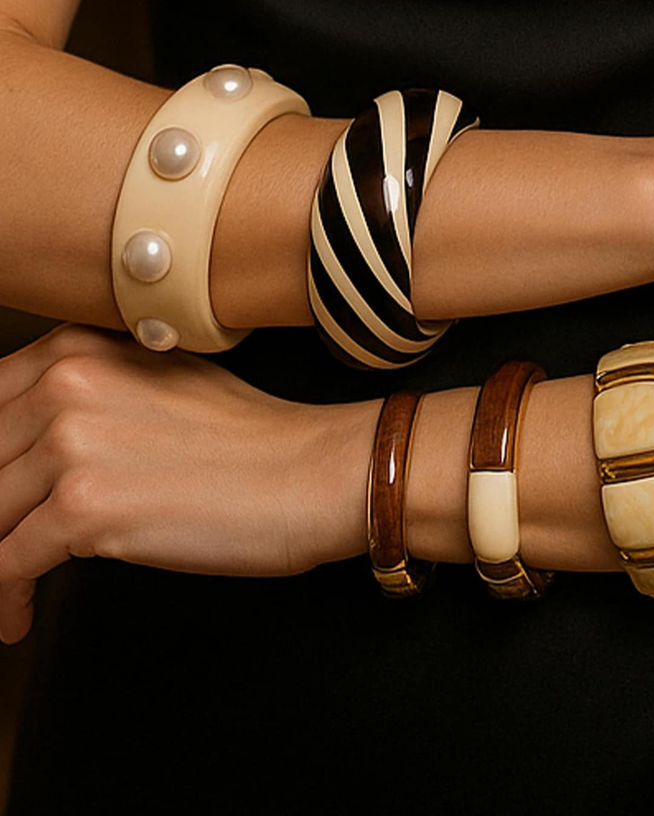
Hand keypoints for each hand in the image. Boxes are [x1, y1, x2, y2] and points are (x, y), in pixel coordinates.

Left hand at [0, 325, 377, 643]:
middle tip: (11, 541)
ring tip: (11, 587)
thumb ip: (85, 399)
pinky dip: (5, 598)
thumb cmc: (251, 436)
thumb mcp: (157, 385)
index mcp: (78, 348)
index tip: (4, 498)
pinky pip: (6, 565)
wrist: (312, 472)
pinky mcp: (85, 509)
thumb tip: (26, 454)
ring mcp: (72, 445)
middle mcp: (65, 385)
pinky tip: (18, 616)